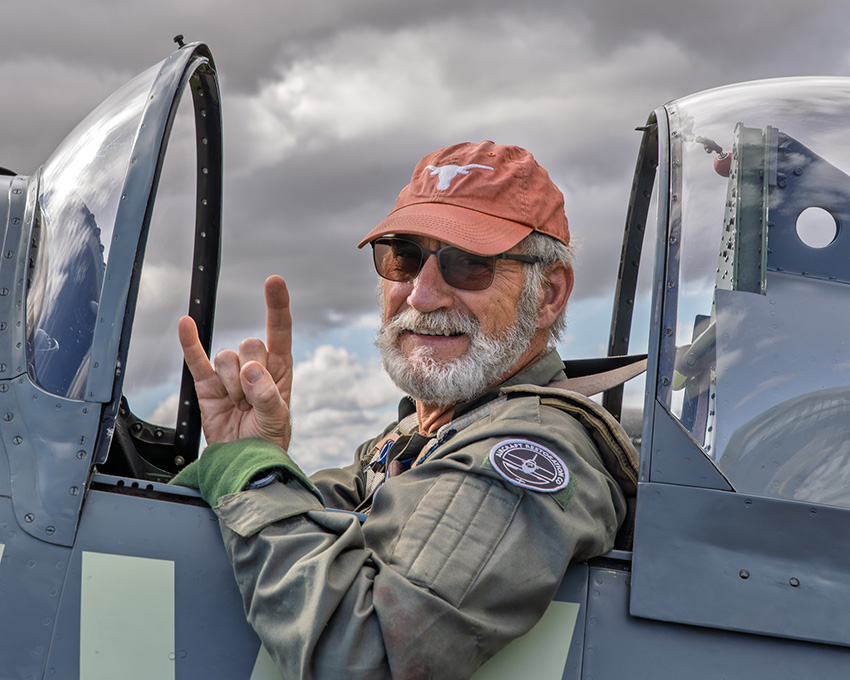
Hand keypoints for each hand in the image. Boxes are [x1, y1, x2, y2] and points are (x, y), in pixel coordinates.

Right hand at [178, 275, 292, 449]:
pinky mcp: (206, 384)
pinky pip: (196, 359)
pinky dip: (190, 342)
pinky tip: (186, 325)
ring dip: (231, 383)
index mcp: (279, 369)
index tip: (274, 281)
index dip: (277, 306)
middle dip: (250, 373)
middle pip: (249, 345)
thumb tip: (251, 371)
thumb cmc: (268, 440)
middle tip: (251, 401)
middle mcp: (255, 366)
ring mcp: (229, 374)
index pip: (280, 331)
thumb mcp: (277, 420)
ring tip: (237, 405)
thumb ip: (267, 395)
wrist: (243, 461)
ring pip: (226, 357)